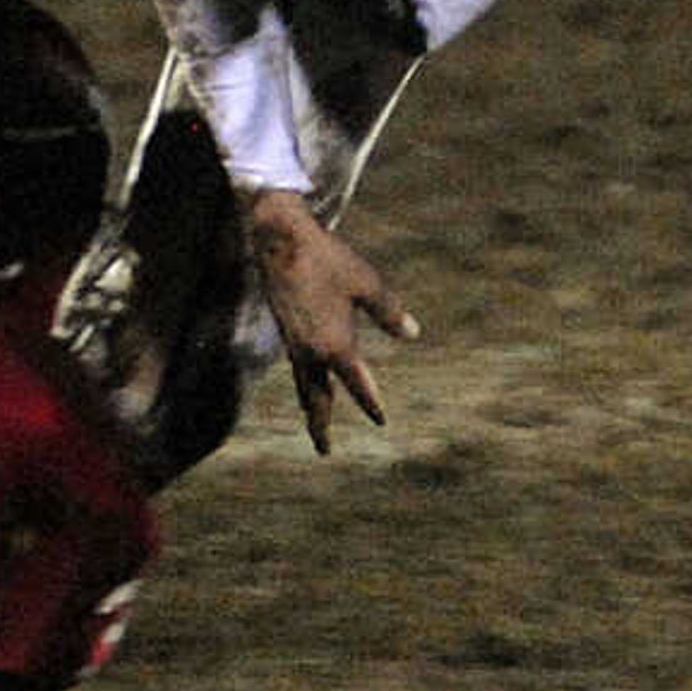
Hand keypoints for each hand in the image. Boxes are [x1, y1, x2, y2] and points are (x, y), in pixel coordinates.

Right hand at [241, 186, 416, 452]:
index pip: (356, 383)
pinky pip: (296, 367)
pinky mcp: (285, 331)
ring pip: (302, 385)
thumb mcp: (366, 283)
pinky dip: (302, 383)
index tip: (381, 421)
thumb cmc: (327, 259)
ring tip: (314, 424)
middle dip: (321, 424)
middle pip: (317, 398)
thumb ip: (388, 311)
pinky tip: (306, 380)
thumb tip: (412, 334)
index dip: (370, 402)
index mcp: (335, 344)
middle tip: (324, 450)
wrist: (279, 240)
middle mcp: (312, 350)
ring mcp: (294, 342)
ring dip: (309, 406)